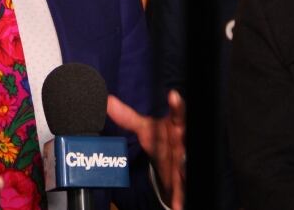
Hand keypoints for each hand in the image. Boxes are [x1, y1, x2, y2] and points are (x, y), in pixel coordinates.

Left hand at [107, 90, 185, 209]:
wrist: (172, 164)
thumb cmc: (162, 140)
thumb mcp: (145, 129)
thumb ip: (127, 116)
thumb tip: (107, 100)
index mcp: (175, 126)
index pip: (178, 112)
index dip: (176, 105)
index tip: (173, 95)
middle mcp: (184, 142)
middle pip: (186, 137)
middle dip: (184, 136)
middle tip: (181, 136)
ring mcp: (186, 161)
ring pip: (186, 163)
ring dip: (184, 168)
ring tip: (181, 171)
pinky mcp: (184, 179)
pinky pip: (183, 188)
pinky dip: (180, 197)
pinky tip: (177, 206)